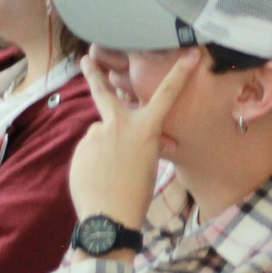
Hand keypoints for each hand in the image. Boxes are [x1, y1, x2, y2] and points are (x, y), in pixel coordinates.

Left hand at [68, 48, 201, 230]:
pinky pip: (90, 149)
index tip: (191, 55)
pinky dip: (95, 159)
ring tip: (110, 171)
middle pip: (103, 92)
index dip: (181, 73)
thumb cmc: (136, 194)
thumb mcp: (151, 165)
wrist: (109, 216)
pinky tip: (99, 176)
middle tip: (86, 57)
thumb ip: (150, 145)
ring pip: (101, 134)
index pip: (167, 95)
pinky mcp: (81, 148)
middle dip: (93, 72)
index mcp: (144, 128)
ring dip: (105, 145)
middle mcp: (118, 125)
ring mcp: (95, 135)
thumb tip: (156, 140)